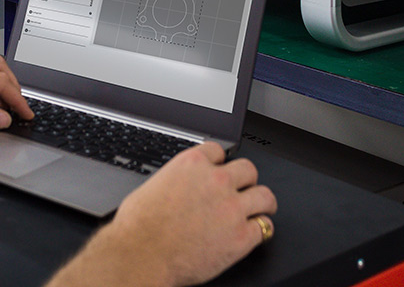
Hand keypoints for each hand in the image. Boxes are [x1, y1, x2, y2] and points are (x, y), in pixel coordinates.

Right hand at [47, 142, 275, 286]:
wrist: (141, 253)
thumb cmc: (138, 225)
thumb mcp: (154, 185)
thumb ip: (176, 179)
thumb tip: (181, 186)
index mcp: (192, 164)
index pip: (219, 150)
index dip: (220, 162)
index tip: (220, 169)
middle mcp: (216, 181)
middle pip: (248, 169)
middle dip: (246, 180)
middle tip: (244, 189)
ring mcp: (232, 208)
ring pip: (265, 196)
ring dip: (262, 203)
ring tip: (260, 209)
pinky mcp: (241, 237)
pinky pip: (264, 228)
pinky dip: (260, 230)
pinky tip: (253, 233)